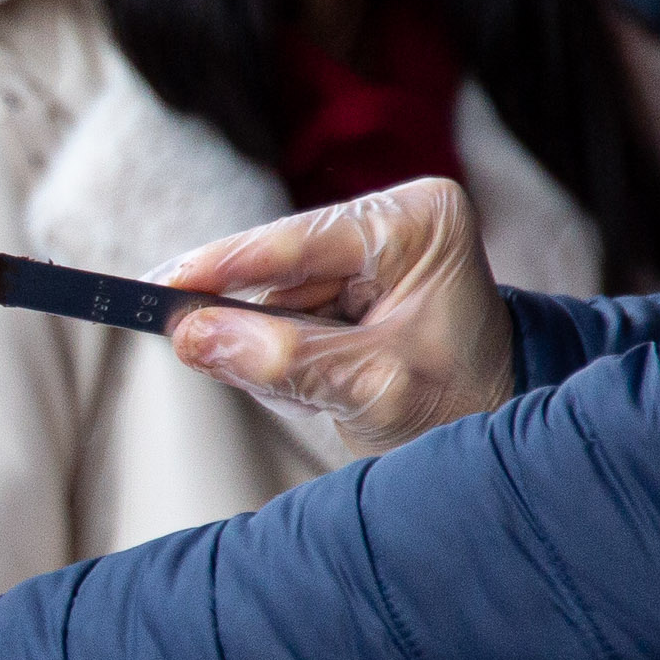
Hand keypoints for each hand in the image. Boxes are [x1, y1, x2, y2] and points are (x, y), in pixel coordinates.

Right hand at [162, 176, 513, 455]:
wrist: (499, 442)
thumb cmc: (463, 408)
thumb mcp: (374, 388)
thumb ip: (284, 360)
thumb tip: (192, 335)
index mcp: (419, 220)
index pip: (300, 240)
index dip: (223, 266)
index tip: (160, 286)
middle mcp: (394, 218)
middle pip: (279, 263)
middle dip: (249, 319)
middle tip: (198, 346)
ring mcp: (371, 247)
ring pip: (274, 292)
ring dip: (269, 346)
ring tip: (315, 394)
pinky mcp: (352, 280)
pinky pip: (285, 311)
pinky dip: (282, 353)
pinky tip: (315, 385)